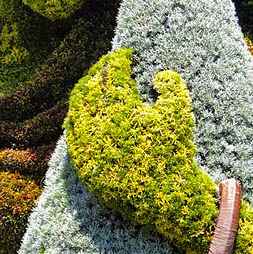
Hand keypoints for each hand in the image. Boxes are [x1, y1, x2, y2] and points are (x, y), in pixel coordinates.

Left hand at [65, 49, 216, 253]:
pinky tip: (81, 112)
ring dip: (85, 91)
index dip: (119, 59)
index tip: (127, 54)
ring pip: (77, 108)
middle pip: (91, 86)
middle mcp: (97, 122)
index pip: (112, 72)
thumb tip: (157, 76)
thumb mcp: (180, 115)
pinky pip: (72, 133)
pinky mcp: (83, 162)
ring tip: (94, 83)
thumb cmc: (173, 154)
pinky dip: (76, 117)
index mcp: (119, 106)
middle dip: (100, 71)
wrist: (163, 199)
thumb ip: (171, 87)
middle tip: (110, 64)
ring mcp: (86, 143)